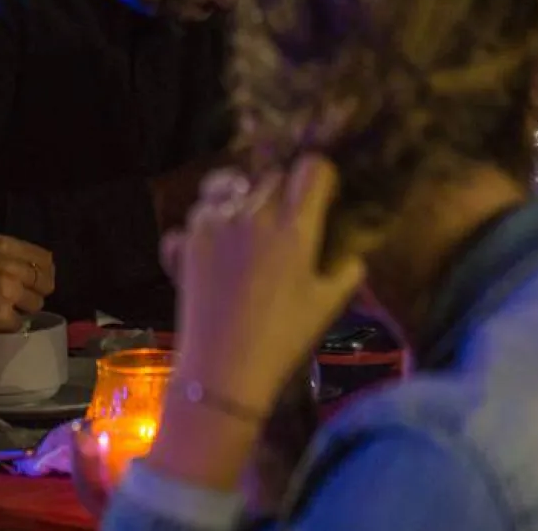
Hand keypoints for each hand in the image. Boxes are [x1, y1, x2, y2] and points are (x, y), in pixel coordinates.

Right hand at [0, 235, 54, 339]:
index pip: (45, 259)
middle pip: (45, 283)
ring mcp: (8, 291)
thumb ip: (0, 255)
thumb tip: (23, 264)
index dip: (43, 273)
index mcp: (3, 246)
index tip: (36, 282)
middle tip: (19, 300)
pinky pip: (19, 324)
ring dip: (22, 311)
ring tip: (0, 310)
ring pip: (36, 305)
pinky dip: (7, 326)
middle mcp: (10, 265)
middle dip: (35, 293)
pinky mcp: (2, 315)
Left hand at [160, 156, 363, 413]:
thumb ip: (346, 274)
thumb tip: (353, 259)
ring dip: (236, 198)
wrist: (225, 367)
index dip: (319, 176)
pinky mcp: (185, 243)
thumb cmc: (283, 338)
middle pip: (269, 176)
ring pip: (225, 187)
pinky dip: (200, 226)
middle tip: (283, 217)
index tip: (320, 193)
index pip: (311, 169)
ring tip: (242, 224)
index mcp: (294, 228)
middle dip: (280, 189)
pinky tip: (209, 246)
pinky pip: (191, 218)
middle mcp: (252, 216)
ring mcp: (213, 226)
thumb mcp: (328, 306)